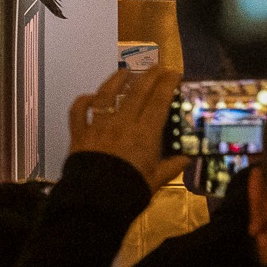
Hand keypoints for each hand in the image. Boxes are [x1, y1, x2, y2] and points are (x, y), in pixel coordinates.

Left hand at [67, 66, 185, 190]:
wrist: (95, 201)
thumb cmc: (130, 190)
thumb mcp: (156, 180)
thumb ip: (171, 166)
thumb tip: (187, 159)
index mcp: (144, 134)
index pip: (158, 102)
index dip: (167, 85)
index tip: (174, 73)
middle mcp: (122, 123)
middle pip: (136, 93)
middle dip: (147, 76)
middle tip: (156, 66)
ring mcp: (98, 126)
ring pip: (106, 95)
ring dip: (116, 80)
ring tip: (124, 71)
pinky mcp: (79, 133)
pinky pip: (78, 112)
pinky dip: (82, 102)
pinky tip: (89, 97)